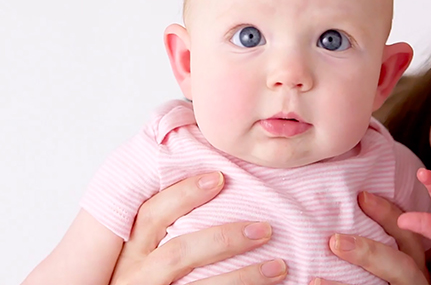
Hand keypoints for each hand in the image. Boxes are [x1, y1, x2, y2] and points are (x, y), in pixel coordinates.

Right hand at [109, 172, 286, 284]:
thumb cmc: (145, 276)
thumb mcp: (141, 252)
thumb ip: (162, 227)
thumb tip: (213, 181)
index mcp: (129, 251)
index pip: (151, 214)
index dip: (183, 193)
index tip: (219, 177)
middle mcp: (136, 276)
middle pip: (179, 252)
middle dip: (224, 238)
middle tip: (264, 229)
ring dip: (244, 276)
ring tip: (278, 266)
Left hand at [312, 191, 429, 284]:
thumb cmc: (385, 279)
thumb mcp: (389, 265)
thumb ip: (376, 247)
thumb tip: (334, 222)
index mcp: (415, 265)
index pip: (407, 235)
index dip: (387, 213)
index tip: (360, 196)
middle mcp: (414, 283)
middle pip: (402, 267)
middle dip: (369, 252)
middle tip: (334, 241)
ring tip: (314, 282)